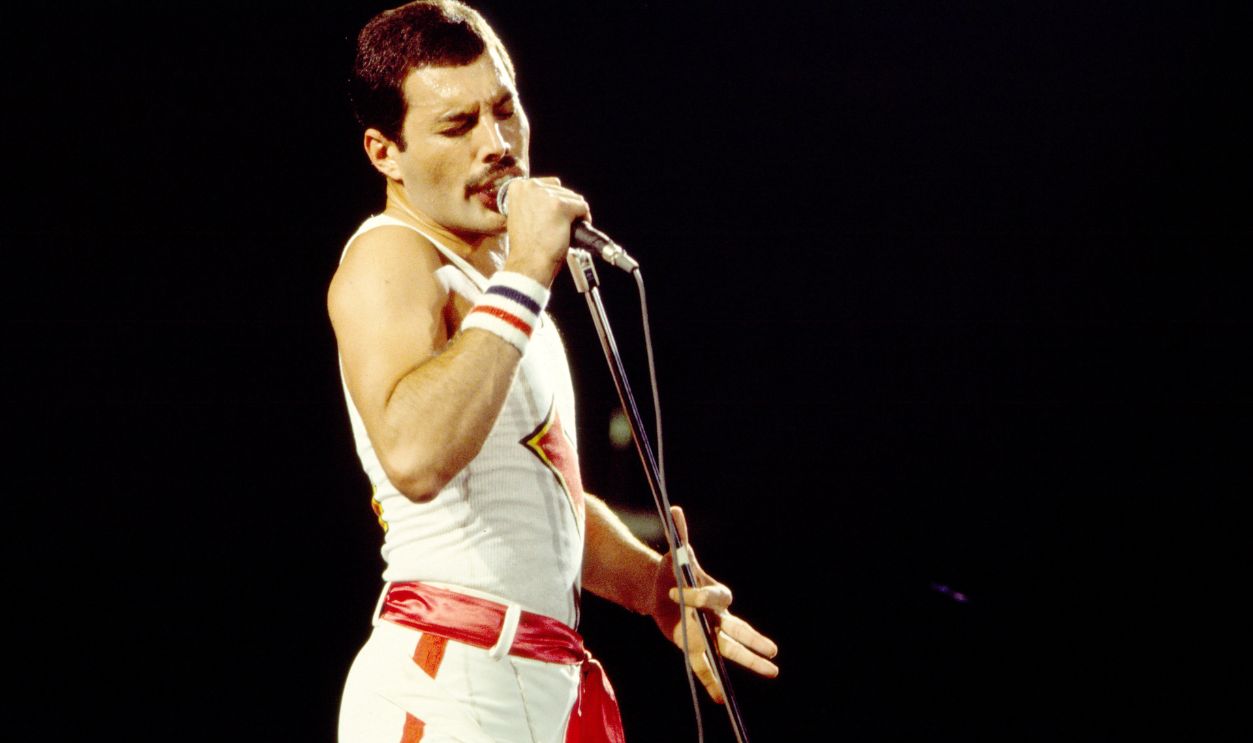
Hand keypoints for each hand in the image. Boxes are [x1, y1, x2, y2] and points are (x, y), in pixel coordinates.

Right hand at [501, 176, 589, 284]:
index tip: (553, 214)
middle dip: (565, 207)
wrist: (529, 262)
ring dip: (574, 214)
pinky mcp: (561, 206)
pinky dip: (584, 219)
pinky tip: (574, 230)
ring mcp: (546, 196)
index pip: (548, 185)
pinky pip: (582, 207)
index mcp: (518, 187)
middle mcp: (531, 187)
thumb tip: (548, 201)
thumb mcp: (521, 215)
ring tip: (565, 229)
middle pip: (562, 190)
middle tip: (559, 225)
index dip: (555, 200)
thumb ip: (533, 203)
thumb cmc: (525, 245)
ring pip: (574, 198)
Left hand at [649, 506, 778, 702]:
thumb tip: (676, 510)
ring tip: (773, 671)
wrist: (660, 591)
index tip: (674, 591)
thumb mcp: (677, 555)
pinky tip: (720, 698)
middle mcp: (717, 617)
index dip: (697, 596)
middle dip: (755, 640)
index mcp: (715, 594)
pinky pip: (704, 665)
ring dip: (749, 661)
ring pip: (730, 649)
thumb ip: (680, 535)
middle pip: (739, 629)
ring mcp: (708, 633)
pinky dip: (711, 681)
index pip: (715, 598)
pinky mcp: (694, 645)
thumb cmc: (673, 572)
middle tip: (774, 650)